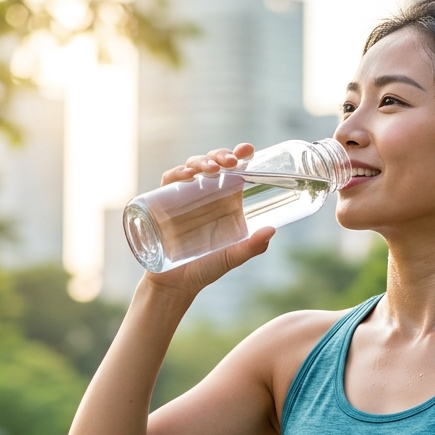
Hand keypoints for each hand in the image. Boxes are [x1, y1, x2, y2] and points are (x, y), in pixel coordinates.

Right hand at [144, 143, 274, 298]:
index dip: (239, 155)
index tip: (248, 150)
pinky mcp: (163, 203)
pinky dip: (177, 174)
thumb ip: (251, 247)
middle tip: (231, 161)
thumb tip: (271, 231)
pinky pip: (168, 181)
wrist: (174, 285)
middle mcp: (205, 195)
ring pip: (192, 167)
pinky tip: (187, 176)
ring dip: (202, 161)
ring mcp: (184, 197)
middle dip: (221, 156)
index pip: (233, 171)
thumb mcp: (231, 258)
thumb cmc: (205, 270)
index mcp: (225, 201)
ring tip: (212, 169)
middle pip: (213, 163)